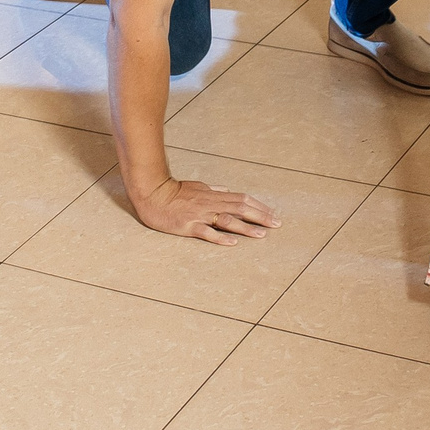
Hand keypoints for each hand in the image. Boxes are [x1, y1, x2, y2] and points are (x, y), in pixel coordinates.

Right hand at [130, 174, 277, 244]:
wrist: (152, 194)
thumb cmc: (174, 191)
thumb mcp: (197, 187)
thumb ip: (213, 190)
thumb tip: (227, 190)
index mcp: (213, 195)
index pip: (242, 199)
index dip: (259, 206)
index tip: (273, 214)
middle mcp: (210, 204)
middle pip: (240, 209)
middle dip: (260, 217)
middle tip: (277, 225)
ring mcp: (199, 215)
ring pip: (227, 220)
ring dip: (246, 228)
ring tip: (261, 235)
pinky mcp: (188, 226)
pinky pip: (206, 232)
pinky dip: (220, 237)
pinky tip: (232, 243)